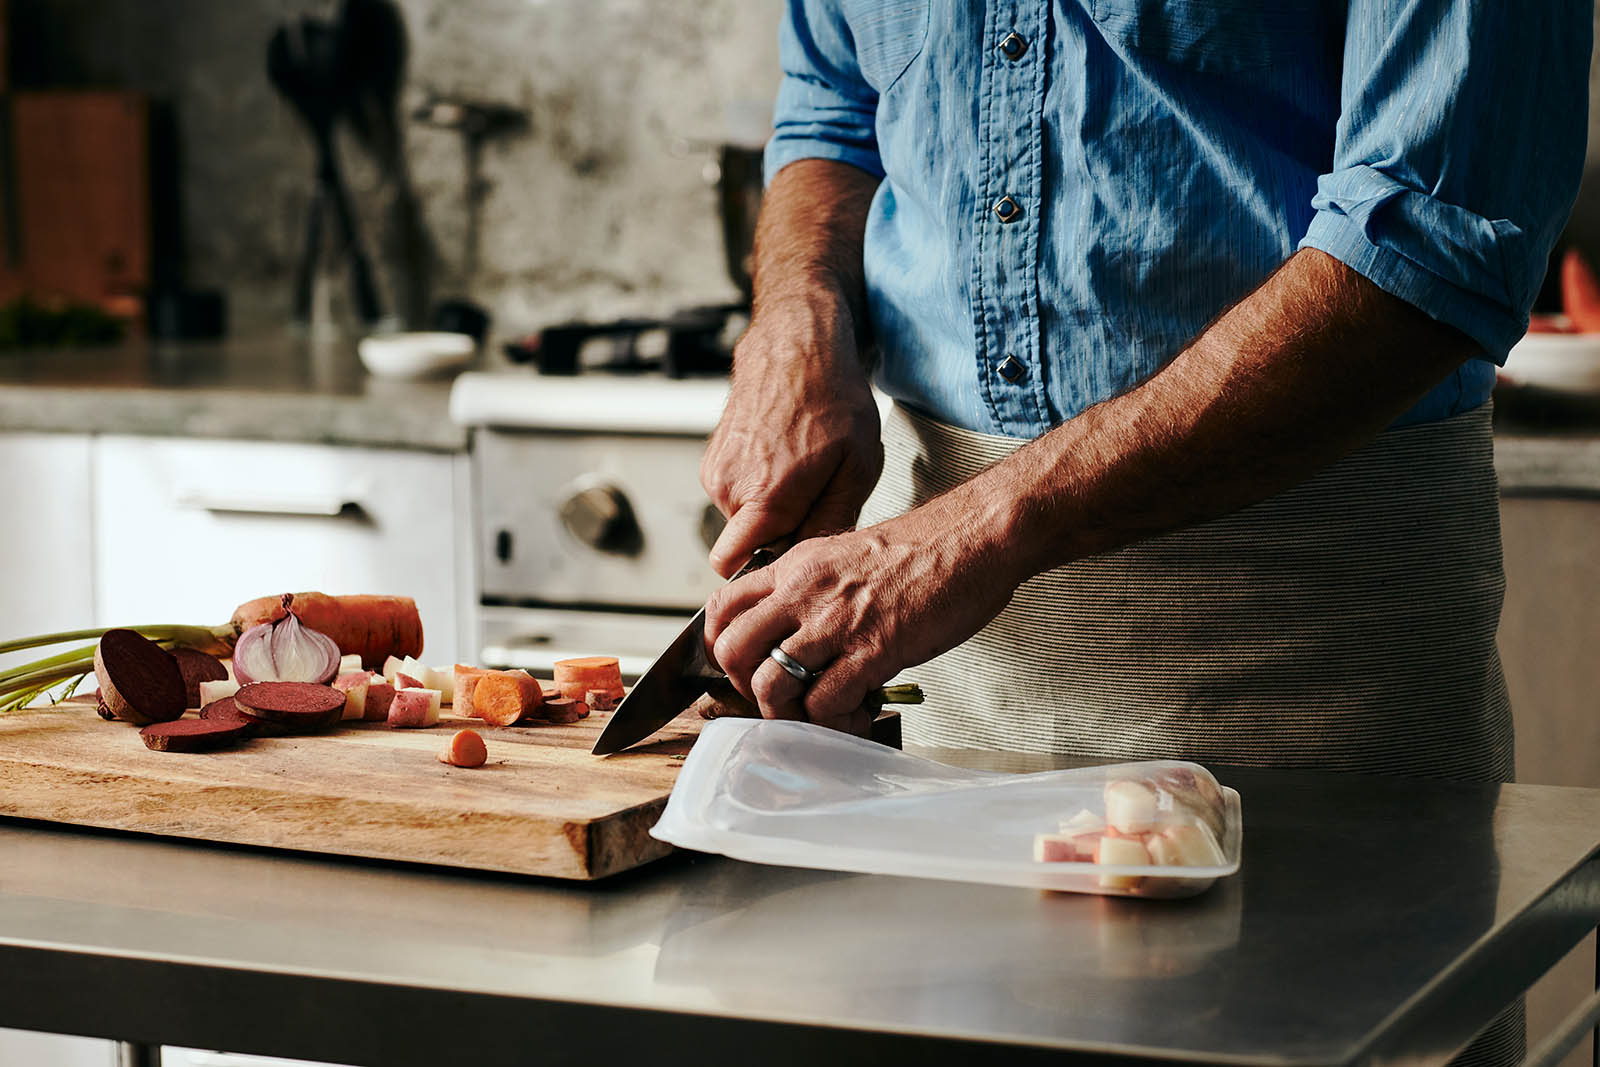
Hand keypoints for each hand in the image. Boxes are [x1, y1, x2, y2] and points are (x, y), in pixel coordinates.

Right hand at [700, 300, 882, 577]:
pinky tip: (786, 458)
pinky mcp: (713, 458)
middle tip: (815, 499)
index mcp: (764, 497)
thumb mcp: (857, 467)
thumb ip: (831, 523)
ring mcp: (716, 471)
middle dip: (778, 535)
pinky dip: (760, 486)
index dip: (765, 570)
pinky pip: (737, 493)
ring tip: (803, 471)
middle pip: (745, 545)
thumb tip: (811, 560)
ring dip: (771, 508)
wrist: (797, 346)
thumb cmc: (832, 400)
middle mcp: (729, 488)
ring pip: (742, 519)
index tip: (793, 555)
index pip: (733, 569)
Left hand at [703, 485, 1022, 730]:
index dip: (723, 646)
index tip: (744, 667)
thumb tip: (801, 627)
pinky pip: (826, 702)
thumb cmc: (926, 547)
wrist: (973, 537)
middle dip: (746, 688)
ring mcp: (835, 622)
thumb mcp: (847, 554)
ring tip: (814, 717)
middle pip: (734, 649)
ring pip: (770, 683)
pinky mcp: (873, 649)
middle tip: (777, 700)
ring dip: (786, 714)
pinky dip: (833, 722)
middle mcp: (805, 592)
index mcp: (796, 567)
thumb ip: (815, 587)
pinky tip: (855, 717)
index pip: (724, 606)